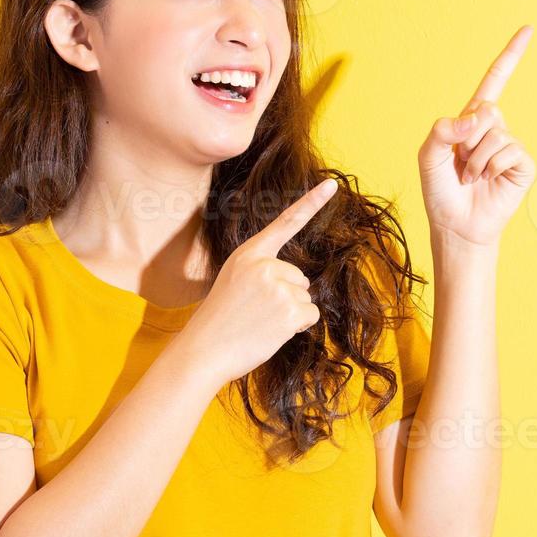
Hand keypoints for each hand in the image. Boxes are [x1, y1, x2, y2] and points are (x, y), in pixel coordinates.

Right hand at [179, 178, 338, 386]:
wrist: (204, 351)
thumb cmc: (219, 320)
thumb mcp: (233, 280)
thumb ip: (261, 271)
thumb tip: (298, 283)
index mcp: (249, 253)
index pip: (285, 223)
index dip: (311, 203)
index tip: (332, 186)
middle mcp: (265, 265)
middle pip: (299, 277)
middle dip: (286, 297)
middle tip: (255, 312)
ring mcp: (278, 287)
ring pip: (305, 298)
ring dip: (290, 314)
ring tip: (259, 323)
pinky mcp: (290, 311)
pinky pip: (310, 315)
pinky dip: (297, 327)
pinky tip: (271, 332)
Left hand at [418, 25, 536, 248]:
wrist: (455, 226)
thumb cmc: (440, 191)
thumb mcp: (427, 156)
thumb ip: (443, 130)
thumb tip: (476, 118)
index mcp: (472, 120)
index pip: (494, 81)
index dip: (510, 56)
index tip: (528, 30)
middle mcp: (494, 129)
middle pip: (488, 110)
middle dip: (467, 139)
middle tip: (461, 163)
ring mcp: (510, 146)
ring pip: (495, 134)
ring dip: (475, 161)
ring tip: (471, 178)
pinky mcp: (523, 165)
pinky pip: (509, 151)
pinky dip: (491, 168)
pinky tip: (488, 182)